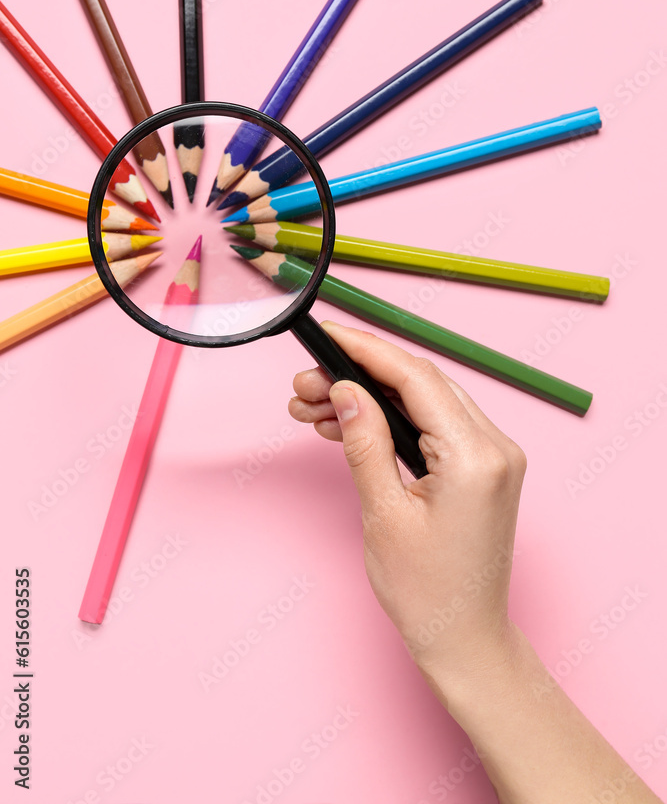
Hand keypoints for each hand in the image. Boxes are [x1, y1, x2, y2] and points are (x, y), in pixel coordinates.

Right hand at [289, 321, 526, 692]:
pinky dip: (392, 421)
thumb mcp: (384, 515)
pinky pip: (434, 426)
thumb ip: (366, 443)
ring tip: (313, 408)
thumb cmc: (428, 594)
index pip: (416, 378)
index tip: (328, 334)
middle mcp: (495, 447)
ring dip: (370, 399)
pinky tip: (347, 424)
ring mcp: (494, 456)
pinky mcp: (482, 468)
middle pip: (420, 384)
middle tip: (304, 385)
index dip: (366, 350)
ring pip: (424, 402)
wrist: (466, 640)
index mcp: (476, 457)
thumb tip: (348, 389)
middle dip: (358, 376)